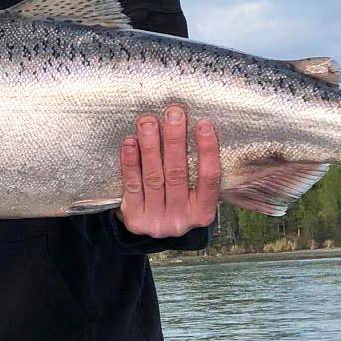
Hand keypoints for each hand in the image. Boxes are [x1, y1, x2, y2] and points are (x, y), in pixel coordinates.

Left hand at [120, 106, 220, 236]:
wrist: (152, 228)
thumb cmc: (177, 201)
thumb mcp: (195, 195)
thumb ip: (198, 170)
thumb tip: (199, 126)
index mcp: (203, 212)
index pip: (209, 178)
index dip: (208, 150)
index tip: (204, 124)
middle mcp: (181, 219)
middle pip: (177, 174)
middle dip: (175, 140)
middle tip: (173, 113)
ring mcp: (157, 221)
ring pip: (154, 178)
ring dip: (150, 146)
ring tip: (148, 122)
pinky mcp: (135, 219)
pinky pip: (132, 186)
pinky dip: (131, 162)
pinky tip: (130, 142)